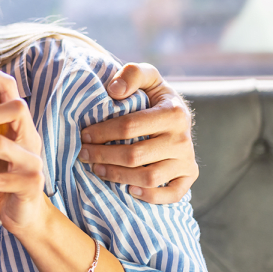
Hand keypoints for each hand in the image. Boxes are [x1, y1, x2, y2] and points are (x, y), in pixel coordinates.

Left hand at [79, 62, 196, 203]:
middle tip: (83, 154)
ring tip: (96, 169)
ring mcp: (187, 161)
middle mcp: (183, 139)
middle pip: (135, 155)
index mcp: (174, 113)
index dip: (102, 132)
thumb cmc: (153, 97)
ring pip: (148, 178)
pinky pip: (172, 195)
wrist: (177, 114)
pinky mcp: (189, 177)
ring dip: (117, 176)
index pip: (129, 127)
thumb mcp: (146, 76)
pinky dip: (150, 197)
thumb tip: (114, 90)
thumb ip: (132, 74)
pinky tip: (129, 190)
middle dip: (103, 155)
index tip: (84, 135)